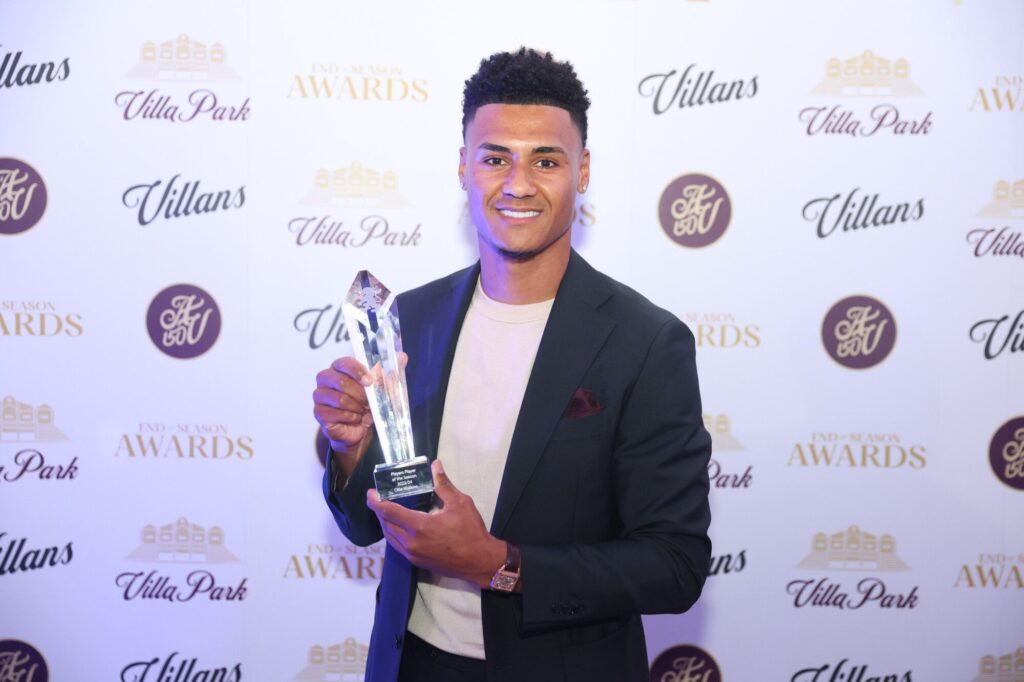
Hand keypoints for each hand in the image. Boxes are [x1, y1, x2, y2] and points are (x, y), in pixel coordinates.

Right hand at [312, 354, 406, 476]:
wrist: (358, 428)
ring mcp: (320, 395)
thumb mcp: (381, 386)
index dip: (358, 371)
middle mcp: (325, 378)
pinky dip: (351, 417)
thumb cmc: (366, 403)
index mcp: (339, 366)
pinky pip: (336, 414)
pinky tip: (355, 418)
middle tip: (369, 402)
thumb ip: (390, 370)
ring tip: (363, 410)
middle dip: (360, 394)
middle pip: (341, 382)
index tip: (370, 381)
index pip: (345, 363)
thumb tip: (402, 356)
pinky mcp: (319, 412)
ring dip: (357, 407)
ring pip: (340, 400)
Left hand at [367, 460, 505, 587]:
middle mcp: (411, 542)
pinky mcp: (417, 562)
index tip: (370, 493)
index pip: (389, 512)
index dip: (376, 501)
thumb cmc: (471, 532)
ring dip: (385, 524)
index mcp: (419, 526)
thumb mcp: (460, 503)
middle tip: (380, 498)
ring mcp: (412, 554)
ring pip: (390, 537)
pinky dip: (393, 534)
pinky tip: (399, 527)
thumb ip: (444, 485)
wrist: (480, 562)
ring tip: (386, 511)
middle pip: (386, 524)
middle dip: (379, 511)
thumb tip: (435, 465)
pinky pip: (397, 546)